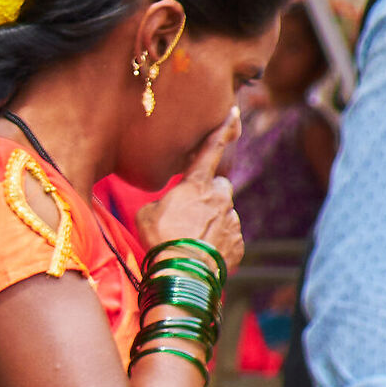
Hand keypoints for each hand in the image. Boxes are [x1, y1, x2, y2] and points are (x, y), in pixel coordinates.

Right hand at [136, 108, 243, 271]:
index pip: (212, 149)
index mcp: (197, 183)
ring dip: (211, 222)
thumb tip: (171, 206)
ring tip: (189, 241)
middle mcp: (220, 197)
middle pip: (218, 188)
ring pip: (223, 214)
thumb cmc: (159, 239)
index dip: (222, 130)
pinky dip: (216, 243)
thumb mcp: (147, 213)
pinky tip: (199, 253)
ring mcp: (232, 221)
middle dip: (208, 196)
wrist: (181, 273)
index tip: (233, 113)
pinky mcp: (238, 243)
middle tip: (188, 215)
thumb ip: (164, 202)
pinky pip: (227, 238)